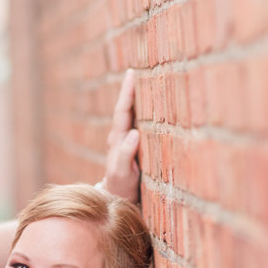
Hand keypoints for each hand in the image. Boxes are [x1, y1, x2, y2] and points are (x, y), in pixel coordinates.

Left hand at [100, 69, 140, 202]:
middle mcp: (120, 136)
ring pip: (131, 114)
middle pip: (125, 108)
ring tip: (143, 81)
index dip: (127, 93)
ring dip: (136, 98)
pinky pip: (137, 123)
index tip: (131, 74)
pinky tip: (149, 104)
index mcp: (117, 139)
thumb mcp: (122, 173)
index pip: (122, 111)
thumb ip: (125, 154)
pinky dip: (142, 111)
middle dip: (130, 89)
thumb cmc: (121, 186)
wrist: (119, 197)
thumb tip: (134, 132)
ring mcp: (126, 140)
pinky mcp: (133, 145)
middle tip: (135, 70)